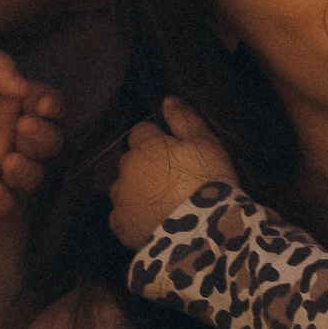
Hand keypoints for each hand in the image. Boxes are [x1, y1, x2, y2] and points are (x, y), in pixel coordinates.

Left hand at [0, 40, 63, 216]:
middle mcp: (5, 133)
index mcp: (10, 101)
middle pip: (49, 144)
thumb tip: (26, 87)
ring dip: (30, 172)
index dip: (52, 107)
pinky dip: (2, 203)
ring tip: (9, 160)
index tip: (38, 103)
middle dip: (44, 138)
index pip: (49, 107)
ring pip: (31, 178)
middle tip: (20, 126)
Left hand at [108, 97, 237, 248]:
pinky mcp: (120, 226)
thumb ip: (184, 119)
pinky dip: (132, 217)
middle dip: (145, 166)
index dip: (157, 141)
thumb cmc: (207, 180)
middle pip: (131, 161)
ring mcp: (121, 198)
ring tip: (162, 205)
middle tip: (171, 181)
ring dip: (136, 191)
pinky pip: (122, 217)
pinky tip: (151, 222)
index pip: (141, 133)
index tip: (174, 154)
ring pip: (124, 189)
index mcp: (145, 146)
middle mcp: (126, 168)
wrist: (203, 228)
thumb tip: (167, 99)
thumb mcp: (205, 143)